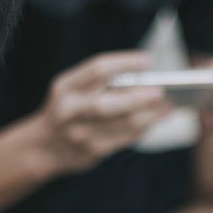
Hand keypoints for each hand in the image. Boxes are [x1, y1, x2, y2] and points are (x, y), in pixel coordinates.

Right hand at [34, 51, 172, 173]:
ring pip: (123, 125)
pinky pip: (127, 139)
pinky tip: (157, 119)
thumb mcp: (71, 89)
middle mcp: (70, 111)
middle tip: (162, 92)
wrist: (43, 148)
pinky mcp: (94, 152)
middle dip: (138, 98)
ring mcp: (81, 134)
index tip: (148, 60)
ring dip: (151, 115)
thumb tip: (142, 77)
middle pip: (109, 104)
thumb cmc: (66, 110)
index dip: (125, 63)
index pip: (97, 69)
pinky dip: (146, 128)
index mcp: (65, 88)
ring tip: (169, 106)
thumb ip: (98, 82)